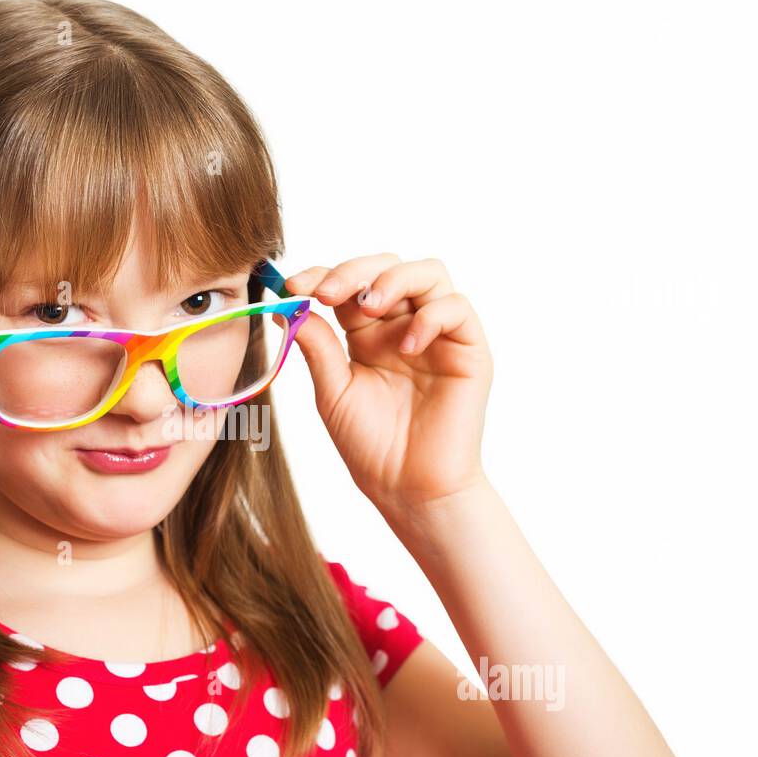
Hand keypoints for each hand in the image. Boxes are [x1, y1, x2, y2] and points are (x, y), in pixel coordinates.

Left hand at [286, 253, 492, 511]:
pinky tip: (408, 345)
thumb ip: (318, 347)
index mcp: (368, 334)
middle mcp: (404, 326)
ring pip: (427, 273)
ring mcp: (438, 335)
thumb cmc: (371, 447)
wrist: (407, 488)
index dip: (322, 275)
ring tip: (368, 307)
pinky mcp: (469, 350)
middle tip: (326, 292)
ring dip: (393, 280)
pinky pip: (457, 308)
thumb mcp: (333, 392)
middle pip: (387, 267)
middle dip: (353, 271)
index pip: (349, 285)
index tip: (293, 286)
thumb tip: (288, 307)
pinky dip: (431, 316)